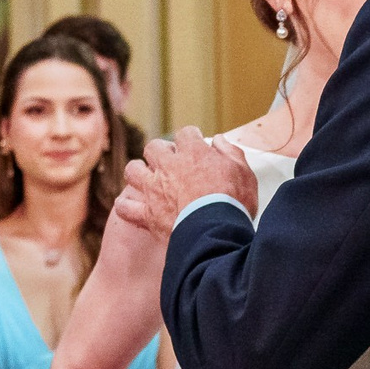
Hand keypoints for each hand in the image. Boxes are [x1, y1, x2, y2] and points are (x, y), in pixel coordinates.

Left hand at [114, 129, 259, 238]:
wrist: (216, 234)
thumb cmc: (233, 204)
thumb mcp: (244, 173)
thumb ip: (230, 152)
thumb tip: (219, 140)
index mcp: (193, 153)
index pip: (186, 134)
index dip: (191, 138)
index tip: (196, 144)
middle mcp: (168, 166)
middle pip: (154, 147)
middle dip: (161, 152)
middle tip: (171, 163)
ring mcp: (154, 190)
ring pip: (133, 170)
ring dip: (139, 172)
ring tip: (149, 180)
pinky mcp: (147, 214)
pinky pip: (125, 206)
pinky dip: (127, 205)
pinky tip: (133, 206)